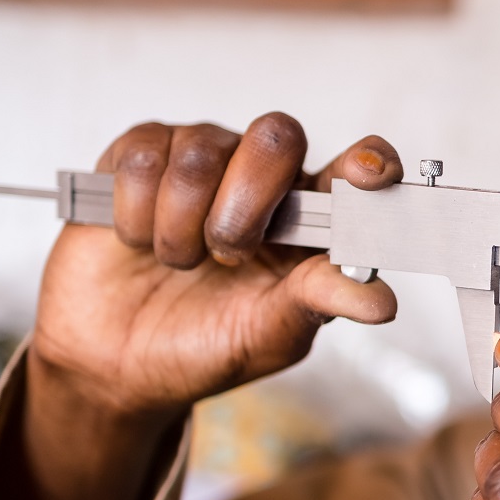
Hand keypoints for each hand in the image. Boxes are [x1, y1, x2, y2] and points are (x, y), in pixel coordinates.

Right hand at [31, 113, 405, 422]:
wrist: (117, 364)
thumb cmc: (203, 345)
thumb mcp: (271, 335)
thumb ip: (321, 303)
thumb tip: (382, 302)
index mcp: (309, 218)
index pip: (355, 165)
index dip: (367, 161)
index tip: (365, 176)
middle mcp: (261, 177)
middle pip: (276, 135)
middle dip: (245, 203)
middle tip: (227, 256)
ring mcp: (201, 160)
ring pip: (200, 153)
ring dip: (181, 226)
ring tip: (179, 262)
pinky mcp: (140, 156)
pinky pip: (143, 158)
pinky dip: (137, 216)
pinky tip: (138, 241)